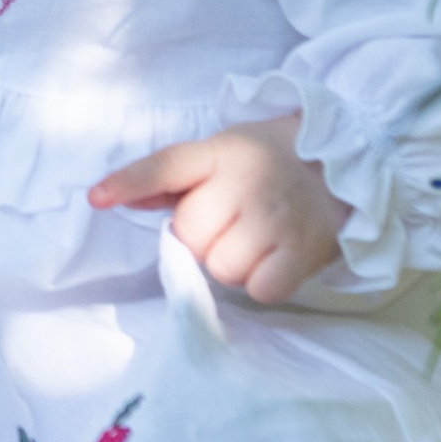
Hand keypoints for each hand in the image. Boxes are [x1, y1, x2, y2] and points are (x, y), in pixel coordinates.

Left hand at [90, 114, 348, 304]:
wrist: (344, 162)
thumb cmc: (266, 162)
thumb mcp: (218, 154)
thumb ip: (166, 180)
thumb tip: (108, 197)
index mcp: (219, 152)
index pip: (166, 165)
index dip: (129, 183)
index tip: (96, 198)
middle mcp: (247, 182)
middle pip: (192, 235)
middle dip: (202, 237)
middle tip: (229, 221)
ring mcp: (277, 218)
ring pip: (222, 267)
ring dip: (230, 263)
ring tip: (252, 240)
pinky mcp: (304, 251)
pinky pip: (260, 289)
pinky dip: (261, 282)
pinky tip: (272, 260)